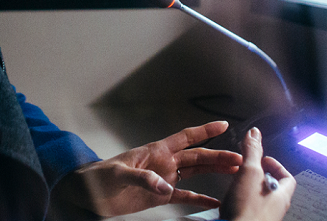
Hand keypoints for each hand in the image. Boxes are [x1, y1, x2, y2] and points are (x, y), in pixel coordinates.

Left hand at [53, 121, 242, 216]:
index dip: (204, 130)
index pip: (185, 137)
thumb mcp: (118, 173)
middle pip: (197, 157)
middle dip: (218, 156)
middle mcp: (164, 163)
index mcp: (155, 151)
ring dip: (214, 172)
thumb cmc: (99, 176)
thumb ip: (142, 178)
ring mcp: (164, 179)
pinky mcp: (160, 196)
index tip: (224, 124)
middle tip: (239, 158)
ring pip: (196, 173)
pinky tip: (214, 200)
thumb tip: (165, 186)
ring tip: (234, 172)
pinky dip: (200, 199)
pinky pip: (185, 197)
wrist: (87, 193)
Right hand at [219, 127, 294, 220]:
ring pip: (260, 200)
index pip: (287, 177)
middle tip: (246, 171)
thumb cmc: (248, 212)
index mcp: (282, 195)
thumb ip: (252, 152)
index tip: (263, 159)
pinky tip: (229, 203)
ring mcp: (264, 218)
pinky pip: (248, 211)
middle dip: (258, 177)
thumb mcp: (249, 172)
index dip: (276, 165)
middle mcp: (276, 209)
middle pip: (272, 188)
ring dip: (248, 191)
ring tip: (235, 186)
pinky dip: (239, 204)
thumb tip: (254, 133)